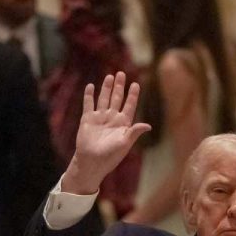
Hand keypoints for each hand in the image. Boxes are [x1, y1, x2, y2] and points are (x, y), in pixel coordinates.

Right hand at [62, 72, 151, 194]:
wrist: (91, 162)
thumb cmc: (110, 156)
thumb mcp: (125, 144)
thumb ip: (135, 132)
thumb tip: (148, 126)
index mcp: (123, 124)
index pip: (129, 105)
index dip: (132, 95)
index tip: (136, 84)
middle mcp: (112, 119)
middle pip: (116, 98)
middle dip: (119, 86)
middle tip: (121, 73)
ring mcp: (99, 118)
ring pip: (103, 98)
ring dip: (106, 87)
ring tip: (110, 76)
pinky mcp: (87, 119)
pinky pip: (88, 104)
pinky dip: (89, 95)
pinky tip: (90, 86)